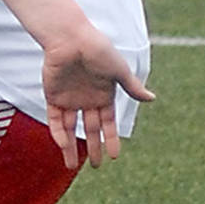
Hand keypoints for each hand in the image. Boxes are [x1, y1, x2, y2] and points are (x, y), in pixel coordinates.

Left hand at [41, 23, 153, 169]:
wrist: (71, 37)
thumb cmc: (97, 50)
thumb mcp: (118, 70)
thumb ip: (132, 87)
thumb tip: (152, 99)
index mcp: (104, 93)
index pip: (108, 122)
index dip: (111, 138)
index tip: (115, 155)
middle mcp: (87, 98)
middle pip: (90, 128)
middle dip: (93, 147)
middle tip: (96, 166)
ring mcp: (69, 97)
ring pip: (70, 127)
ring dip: (70, 146)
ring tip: (72, 166)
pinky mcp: (53, 95)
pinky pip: (55, 119)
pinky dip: (58, 133)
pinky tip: (62, 145)